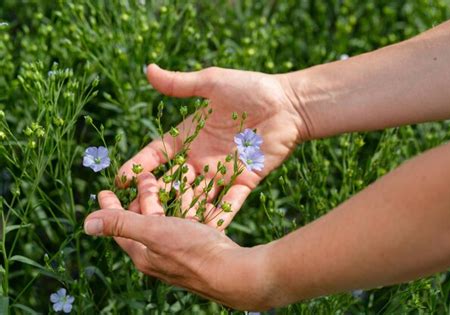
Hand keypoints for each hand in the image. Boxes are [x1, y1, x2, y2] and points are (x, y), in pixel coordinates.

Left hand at [84, 185, 272, 310]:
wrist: (234, 273)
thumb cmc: (193, 251)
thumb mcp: (154, 232)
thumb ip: (122, 224)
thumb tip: (86, 223)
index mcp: (144, 253)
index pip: (119, 228)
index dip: (110, 208)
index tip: (104, 190)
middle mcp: (159, 255)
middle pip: (144, 223)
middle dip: (141, 199)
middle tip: (144, 177)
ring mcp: (180, 253)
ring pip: (166, 223)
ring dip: (164, 201)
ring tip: (166, 183)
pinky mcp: (200, 249)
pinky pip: (186, 225)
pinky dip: (184, 209)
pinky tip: (190, 199)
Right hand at [118, 64, 303, 228]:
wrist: (288, 103)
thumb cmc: (251, 89)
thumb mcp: (212, 83)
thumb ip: (180, 84)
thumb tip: (148, 69)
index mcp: (189, 136)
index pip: (156, 154)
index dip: (137, 166)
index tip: (118, 180)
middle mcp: (201, 158)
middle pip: (172, 181)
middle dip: (154, 198)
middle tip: (135, 216)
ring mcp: (221, 172)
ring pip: (197, 197)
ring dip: (183, 213)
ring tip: (165, 233)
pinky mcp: (244, 181)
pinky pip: (229, 203)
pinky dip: (219, 217)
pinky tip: (204, 234)